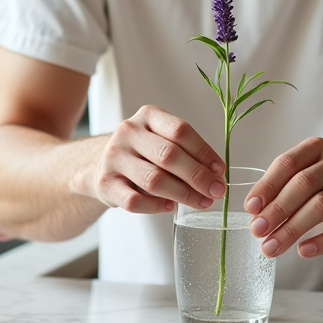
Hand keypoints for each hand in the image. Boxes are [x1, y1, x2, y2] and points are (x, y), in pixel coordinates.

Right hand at [85, 104, 226, 214]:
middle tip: (216, 190)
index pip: (180, 130)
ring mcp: (114, 157)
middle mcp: (128, 132)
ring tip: (201, 201)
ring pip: (154, 180)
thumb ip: (186, 152)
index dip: (204, 152)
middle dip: (198, 176)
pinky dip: (157, 207)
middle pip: (169, 155)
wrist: (103, 165)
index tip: (220, 170)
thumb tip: (215, 176)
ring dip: (183, 194)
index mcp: (147, 115)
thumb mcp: (161, 139)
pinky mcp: (105, 183)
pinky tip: (170, 206)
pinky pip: (135, 201)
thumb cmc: (142, 153)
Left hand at [245, 137, 322, 258]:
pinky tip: (304, 250)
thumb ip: (277, 193)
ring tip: (272, 246)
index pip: (288, 163)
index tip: (250, 208)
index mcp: (317, 148)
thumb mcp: (298, 186)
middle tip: (257, 231)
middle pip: (304, 183)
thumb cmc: (321, 193)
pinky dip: (322, 242)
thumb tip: (254, 212)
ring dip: (292, 229)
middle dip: (277, 209)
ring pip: (321, 205)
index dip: (267, 186)